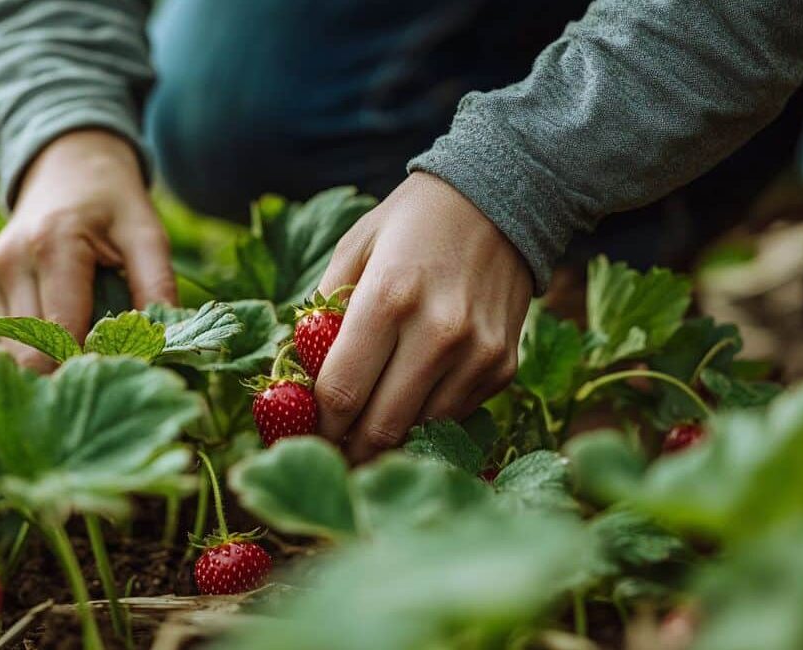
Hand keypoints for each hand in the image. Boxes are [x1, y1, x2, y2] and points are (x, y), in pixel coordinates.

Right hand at [0, 129, 175, 370]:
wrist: (68, 163)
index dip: (90, 364)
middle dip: (69, 372)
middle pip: (31, 352)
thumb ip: (156, 286)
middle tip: (109, 377)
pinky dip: (35, 352)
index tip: (124, 374)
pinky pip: (6, 339)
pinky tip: (66, 349)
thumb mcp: (147, 234)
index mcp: (53, 246)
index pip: (61, 334)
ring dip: (49, 366)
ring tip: (89, 364)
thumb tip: (167, 344)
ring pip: (13, 353)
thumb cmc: (114, 201)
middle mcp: (13, 262)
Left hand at [315, 172, 533, 461]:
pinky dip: (426, 417)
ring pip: (419, 431)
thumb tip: (299, 375)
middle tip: (330, 450)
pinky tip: (411, 398)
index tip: (304, 433)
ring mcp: (476, 354)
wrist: (502, 201)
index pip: (341, 393)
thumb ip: (322, 312)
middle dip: (348, 448)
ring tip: (365, 434)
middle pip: (380, 426)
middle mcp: (438, 332)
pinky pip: (454, 415)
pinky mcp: (502, 367)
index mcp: (388, 297)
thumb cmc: (412, 223)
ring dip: (388, 439)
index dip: (316, 425)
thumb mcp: (354, 248)